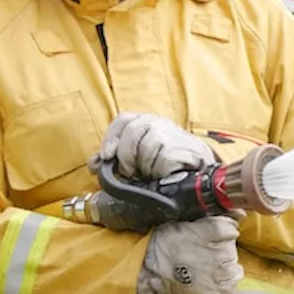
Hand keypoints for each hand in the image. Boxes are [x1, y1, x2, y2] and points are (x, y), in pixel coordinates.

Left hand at [89, 112, 213, 180]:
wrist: (199, 173)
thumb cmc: (166, 166)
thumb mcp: (137, 159)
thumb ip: (116, 159)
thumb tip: (94, 164)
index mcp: (146, 122)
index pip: (123, 119)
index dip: (111, 137)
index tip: (106, 156)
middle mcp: (158, 123)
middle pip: (131, 130)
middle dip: (125, 155)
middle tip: (129, 171)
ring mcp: (170, 133)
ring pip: (144, 145)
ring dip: (141, 164)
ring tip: (147, 173)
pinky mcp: (180, 146)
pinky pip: (159, 158)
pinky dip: (155, 169)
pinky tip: (160, 173)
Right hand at [136, 214, 243, 293]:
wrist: (148, 269)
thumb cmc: (165, 242)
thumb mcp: (188, 221)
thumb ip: (216, 217)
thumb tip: (240, 213)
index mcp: (216, 232)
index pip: (231, 229)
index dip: (222, 231)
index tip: (211, 235)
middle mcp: (223, 254)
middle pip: (232, 248)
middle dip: (221, 248)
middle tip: (201, 251)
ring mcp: (221, 277)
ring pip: (234, 267)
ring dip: (223, 266)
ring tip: (204, 266)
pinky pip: (230, 286)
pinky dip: (222, 282)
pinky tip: (208, 278)